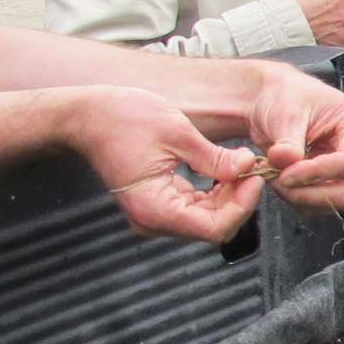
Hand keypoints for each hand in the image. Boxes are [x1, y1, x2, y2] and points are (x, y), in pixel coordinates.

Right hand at [77, 88, 266, 245]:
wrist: (88, 116)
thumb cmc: (122, 119)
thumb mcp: (177, 133)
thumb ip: (214, 158)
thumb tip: (247, 168)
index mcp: (155, 208)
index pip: (214, 228)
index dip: (242, 206)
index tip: (256, 177)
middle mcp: (153, 220)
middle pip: (213, 226)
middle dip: (239, 200)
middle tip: (254, 168)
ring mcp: (154, 215)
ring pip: (207, 219)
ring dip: (229, 196)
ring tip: (242, 166)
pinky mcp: (158, 205)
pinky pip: (195, 208)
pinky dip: (215, 193)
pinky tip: (226, 171)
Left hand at [242, 63, 343, 210]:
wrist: (275, 101)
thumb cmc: (287, 97)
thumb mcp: (286, 111)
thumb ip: (288, 139)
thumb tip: (285, 161)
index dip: (314, 174)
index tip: (283, 175)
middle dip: (308, 192)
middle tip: (276, 182)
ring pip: (334, 202)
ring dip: (300, 197)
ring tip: (273, 177)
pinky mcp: (338, 183)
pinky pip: (322, 205)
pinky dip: (299, 200)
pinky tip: (281, 180)